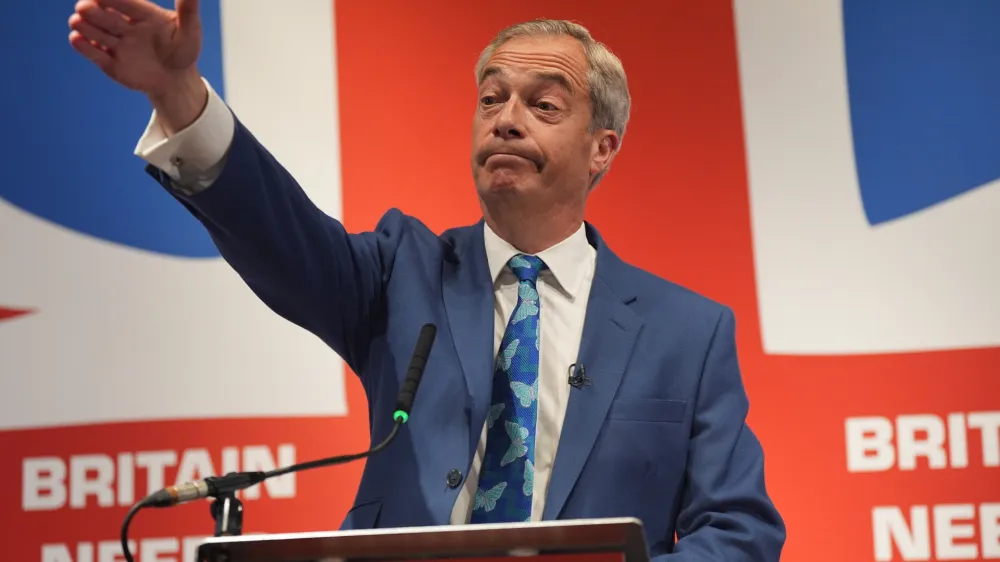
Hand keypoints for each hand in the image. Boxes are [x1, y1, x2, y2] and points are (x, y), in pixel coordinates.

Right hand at [69, 0, 206, 131]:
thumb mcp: (190, 30)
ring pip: (97, 33)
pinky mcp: (111, 63)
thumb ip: (188, 10)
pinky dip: (85, 48)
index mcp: (143, 14)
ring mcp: (117, 44)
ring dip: (85, 27)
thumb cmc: (183, 50)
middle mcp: (125, 26)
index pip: (125, 3)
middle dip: (93, 11)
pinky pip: (96, 55)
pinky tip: (76, 39)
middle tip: (83, 8)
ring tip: (76, 21)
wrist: (177, 80)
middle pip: (106, 17)